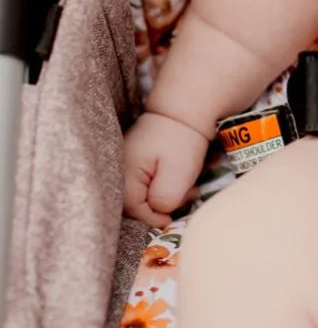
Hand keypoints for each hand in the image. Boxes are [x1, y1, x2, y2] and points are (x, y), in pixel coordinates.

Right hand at [123, 111, 209, 228]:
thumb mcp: (178, 171)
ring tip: (190, 189)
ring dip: (165, 197)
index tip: (172, 218)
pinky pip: (144, 185)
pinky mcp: (135, 163)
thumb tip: (160, 212)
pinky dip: (163, 187)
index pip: (132, 210)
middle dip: (161, 207)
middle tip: (187, 198)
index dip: (153, 218)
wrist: (184, 110)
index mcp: (124, 174)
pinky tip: (181, 181)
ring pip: (142, 196)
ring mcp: (125, 166)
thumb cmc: (181, 140)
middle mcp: (118, 171)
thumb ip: (165, 198)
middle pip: (135, 205)